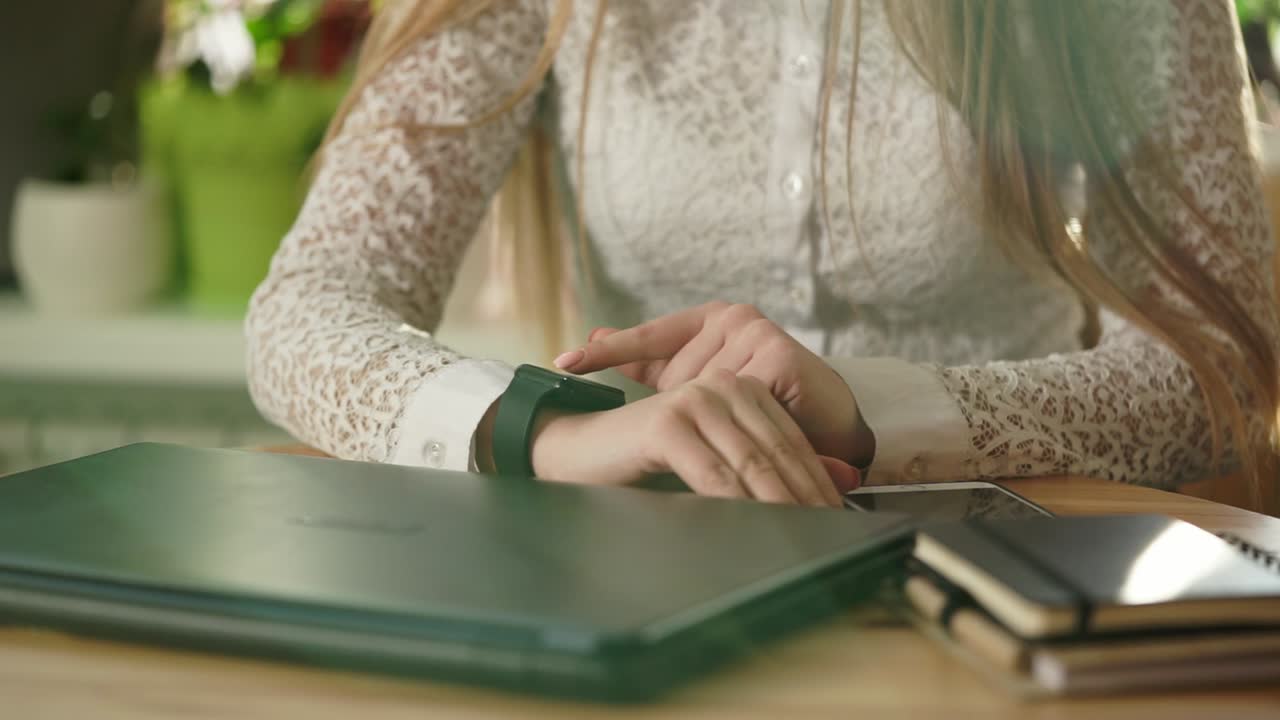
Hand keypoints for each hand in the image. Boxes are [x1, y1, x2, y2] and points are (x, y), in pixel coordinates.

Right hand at [529, 369, 859, 506]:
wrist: (579, 453)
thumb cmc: (648, 462)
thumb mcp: (718, 462)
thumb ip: (771, 466)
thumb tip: (846, 479)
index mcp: (739, 389)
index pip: (790, 441)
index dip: (817, 482)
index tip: (839, 517)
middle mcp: (721, 386)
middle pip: (775, 452)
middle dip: (806, 497)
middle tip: (831, 534)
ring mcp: (694, 401)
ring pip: (750, 464)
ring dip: (780, 505)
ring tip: (803, 537)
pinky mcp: (668, 424)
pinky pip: (713, 474)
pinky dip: (738, 504)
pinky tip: (755, 528)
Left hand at [553, 302, 874, 465]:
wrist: (831, 422)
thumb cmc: (763, 401)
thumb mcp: (702, 383)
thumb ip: (655, 364)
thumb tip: (594, 333)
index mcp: (711, 319)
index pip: (649, 338)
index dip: (608, 353)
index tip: (562, 361)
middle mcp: (733, 317)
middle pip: (678, 375)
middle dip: (679, 408)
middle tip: (679, 420)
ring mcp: (756, 332)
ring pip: (704, 393)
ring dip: (710, 422)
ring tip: (723, 433)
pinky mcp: (778, 356)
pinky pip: (734, 403)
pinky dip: (730, 429)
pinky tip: (731, 442)